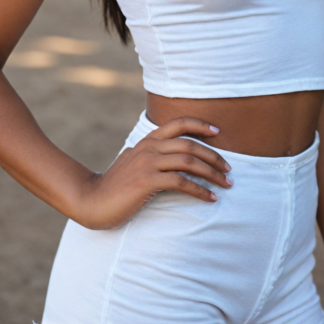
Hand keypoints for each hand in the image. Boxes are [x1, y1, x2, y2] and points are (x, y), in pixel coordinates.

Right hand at [72, 116, 231, 229]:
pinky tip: (210, 198)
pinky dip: (200, 190)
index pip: (178, 124)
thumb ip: (149, 154)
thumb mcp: (133, 162)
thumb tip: (167, 155)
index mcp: (148, 141)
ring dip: (212, 173)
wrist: (93, 200)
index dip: (200, 124)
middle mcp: (149, 147)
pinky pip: (181, 182)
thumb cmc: (115, 185)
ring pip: (189, 162)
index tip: (218, 131)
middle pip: (190, 145)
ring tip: (226, 184)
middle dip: (214, 156)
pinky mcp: (147, 181)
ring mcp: (147, 163)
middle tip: (229, 169)